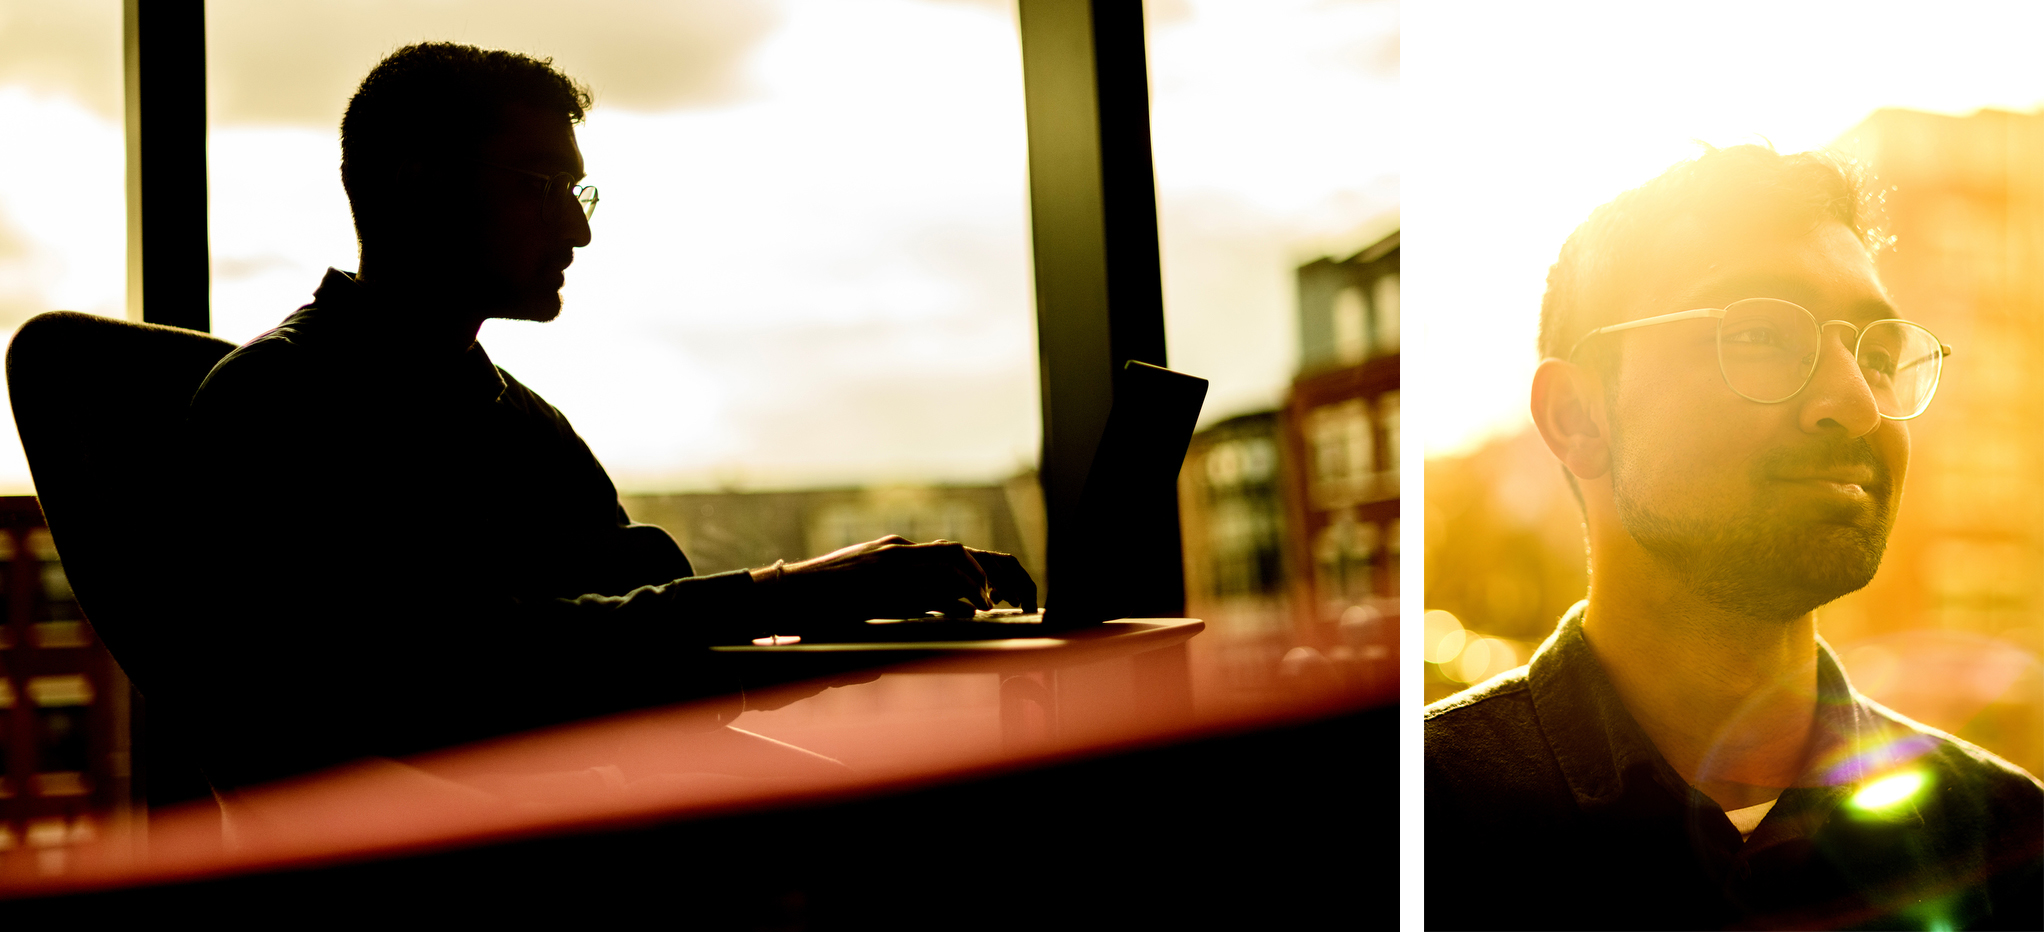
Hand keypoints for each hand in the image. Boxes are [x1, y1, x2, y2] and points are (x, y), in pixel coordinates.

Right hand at [750, 536, 1038, 630]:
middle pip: (963, 553)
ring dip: (982, 577)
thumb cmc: (822, 609)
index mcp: (900, 557)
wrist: (784, 596)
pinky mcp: (884, 567)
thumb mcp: (874, 606)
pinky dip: (958, 585)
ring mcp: (892, 556)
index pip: (953, 559)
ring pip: (953, 555)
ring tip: (999, 602)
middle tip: (1021, 597)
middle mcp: (901, 550)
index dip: (986, 575)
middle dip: (998, 572)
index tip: (1005, 598)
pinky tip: (975, 605)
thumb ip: (911, 607)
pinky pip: (933, 571)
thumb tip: (953, 618)